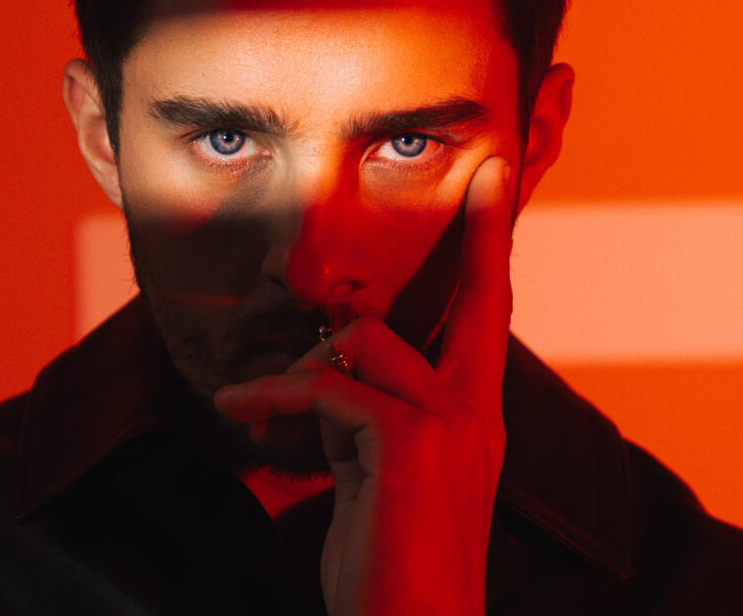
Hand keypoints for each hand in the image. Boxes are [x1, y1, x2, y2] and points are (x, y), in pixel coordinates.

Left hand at [214, 156, 516, 614]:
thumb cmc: (390, 570)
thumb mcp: (377, 482)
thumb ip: (367, 422)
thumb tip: (324, 380)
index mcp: (476, 421)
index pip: (489, 318)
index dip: (493, 248)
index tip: (500, 181)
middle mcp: (477, 412)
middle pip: (473, 299)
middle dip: (480, 232)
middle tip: (486, 172)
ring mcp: (449, 422)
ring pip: (365, 342)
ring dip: (294, 372)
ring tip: (249, 406)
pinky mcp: (407, 440)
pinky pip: (326, 386)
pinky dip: (273, 398)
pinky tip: (242, 417)